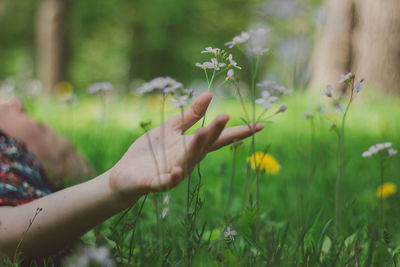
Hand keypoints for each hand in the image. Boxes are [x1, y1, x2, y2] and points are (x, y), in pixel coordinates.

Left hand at [109, 92, 262, 202]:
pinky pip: (165, 182)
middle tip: (225, 116)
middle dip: (214, 132)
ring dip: (196, 148)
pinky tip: (176, 170)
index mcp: (192, 146)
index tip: (258, 125)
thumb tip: (209, 94)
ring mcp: (173, 172)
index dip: (237, 132)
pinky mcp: (155, 183)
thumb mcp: (170, 129)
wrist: (126, 173)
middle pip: (204, 146)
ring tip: (203, 132)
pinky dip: (171, 178)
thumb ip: (190, 116)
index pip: (218, 138)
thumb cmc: (151, 151)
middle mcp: (188, 160)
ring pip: (188, 161)